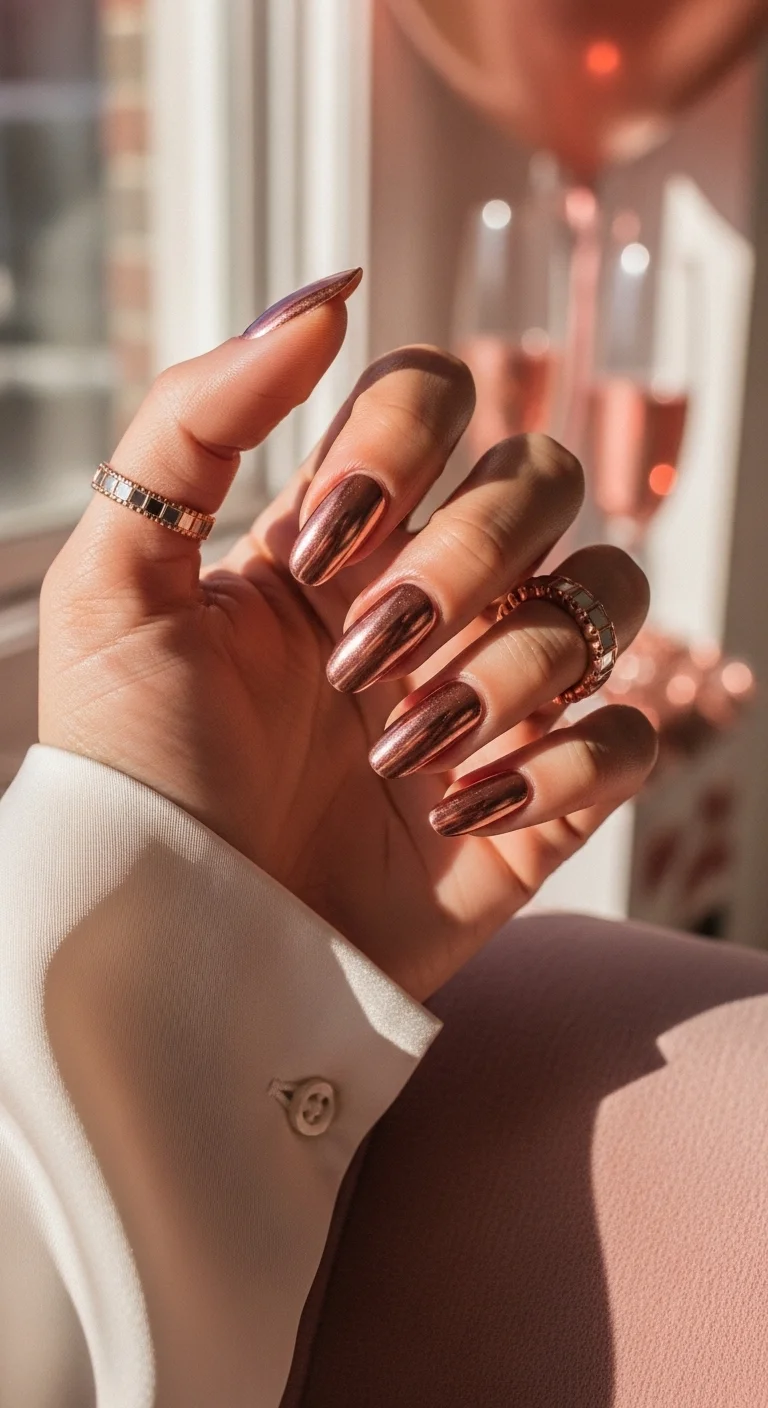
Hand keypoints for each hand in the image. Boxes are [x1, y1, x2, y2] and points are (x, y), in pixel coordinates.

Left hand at [40, 271, 654, 999]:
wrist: (172, 947)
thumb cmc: (130, 774)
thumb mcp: (115, 585)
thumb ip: (194, 420)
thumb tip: (323, 296)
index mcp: (335, 538)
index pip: (435, 397)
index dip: (401, 444)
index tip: (321, 543)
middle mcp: (425, 600)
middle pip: (542, 479)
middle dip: (466, 557)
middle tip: (367, 653)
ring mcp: (487, 699)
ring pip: (603, 598)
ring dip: (509, 669)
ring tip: (407, 748)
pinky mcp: (537, 802)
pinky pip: (631, 737)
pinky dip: (568, 764)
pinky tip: (466, 807)